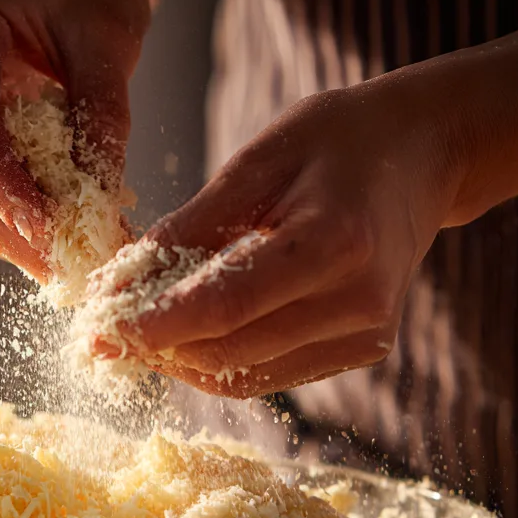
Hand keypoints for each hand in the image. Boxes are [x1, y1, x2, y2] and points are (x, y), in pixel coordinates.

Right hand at [0, 0, 154, 275]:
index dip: (3, 187)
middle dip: (10, 232)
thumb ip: (103, 115)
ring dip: (10, 241)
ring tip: (72, 266)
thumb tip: (101, 201)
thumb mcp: (108, 40)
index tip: (48, 232)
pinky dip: (11, 228)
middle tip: (71, 272)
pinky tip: (58, 245)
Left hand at [104, 26, 517, 397]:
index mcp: (336, 244)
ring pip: (249, 376)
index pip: (225, 305)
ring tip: (137, 336)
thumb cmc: (339, 141)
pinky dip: (223, 360)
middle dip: (159, 348)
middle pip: (232, 352)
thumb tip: (122, 284)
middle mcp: (358, 304)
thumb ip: (193, 227)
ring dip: (185, 361)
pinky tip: (188, 337)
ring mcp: (366, 337)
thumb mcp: (259, 161)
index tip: (96, 331)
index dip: (154, 325)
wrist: (421, 159)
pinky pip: (274, 373)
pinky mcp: (363, 351)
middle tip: (102, 334)